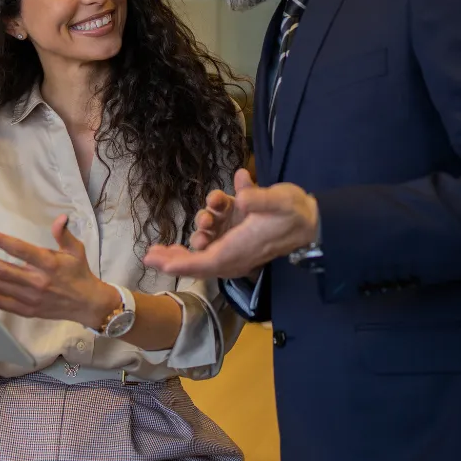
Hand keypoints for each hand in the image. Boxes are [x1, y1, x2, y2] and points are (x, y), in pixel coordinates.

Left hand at [0, 215, 119, 329]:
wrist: (87, 304)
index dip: (0, 241)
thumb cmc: (79, 273)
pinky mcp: (25, 311)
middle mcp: (37, 283)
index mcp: (49, 265)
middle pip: (2, 270)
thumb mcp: (76, 250)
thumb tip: (60, 217)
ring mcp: (30, 299)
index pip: (20, 250)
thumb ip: (64, 234)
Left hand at [143, 180, 318, 278]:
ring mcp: (234, 241)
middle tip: (150, 255)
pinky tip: (218, 200)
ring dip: (197, 231)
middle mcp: (234, 250)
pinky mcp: (236, 231)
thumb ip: (260, 198)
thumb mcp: (280, 202)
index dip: (182, 263)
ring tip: (207, 215)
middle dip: (173, 258)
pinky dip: (210, 218)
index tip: (160, 264)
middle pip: (198, 261)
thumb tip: (242, 196)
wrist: (310, 219)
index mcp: (241, 248)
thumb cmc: (294, 212)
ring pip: (204, 246)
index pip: (206, 262)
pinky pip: (215, 231)